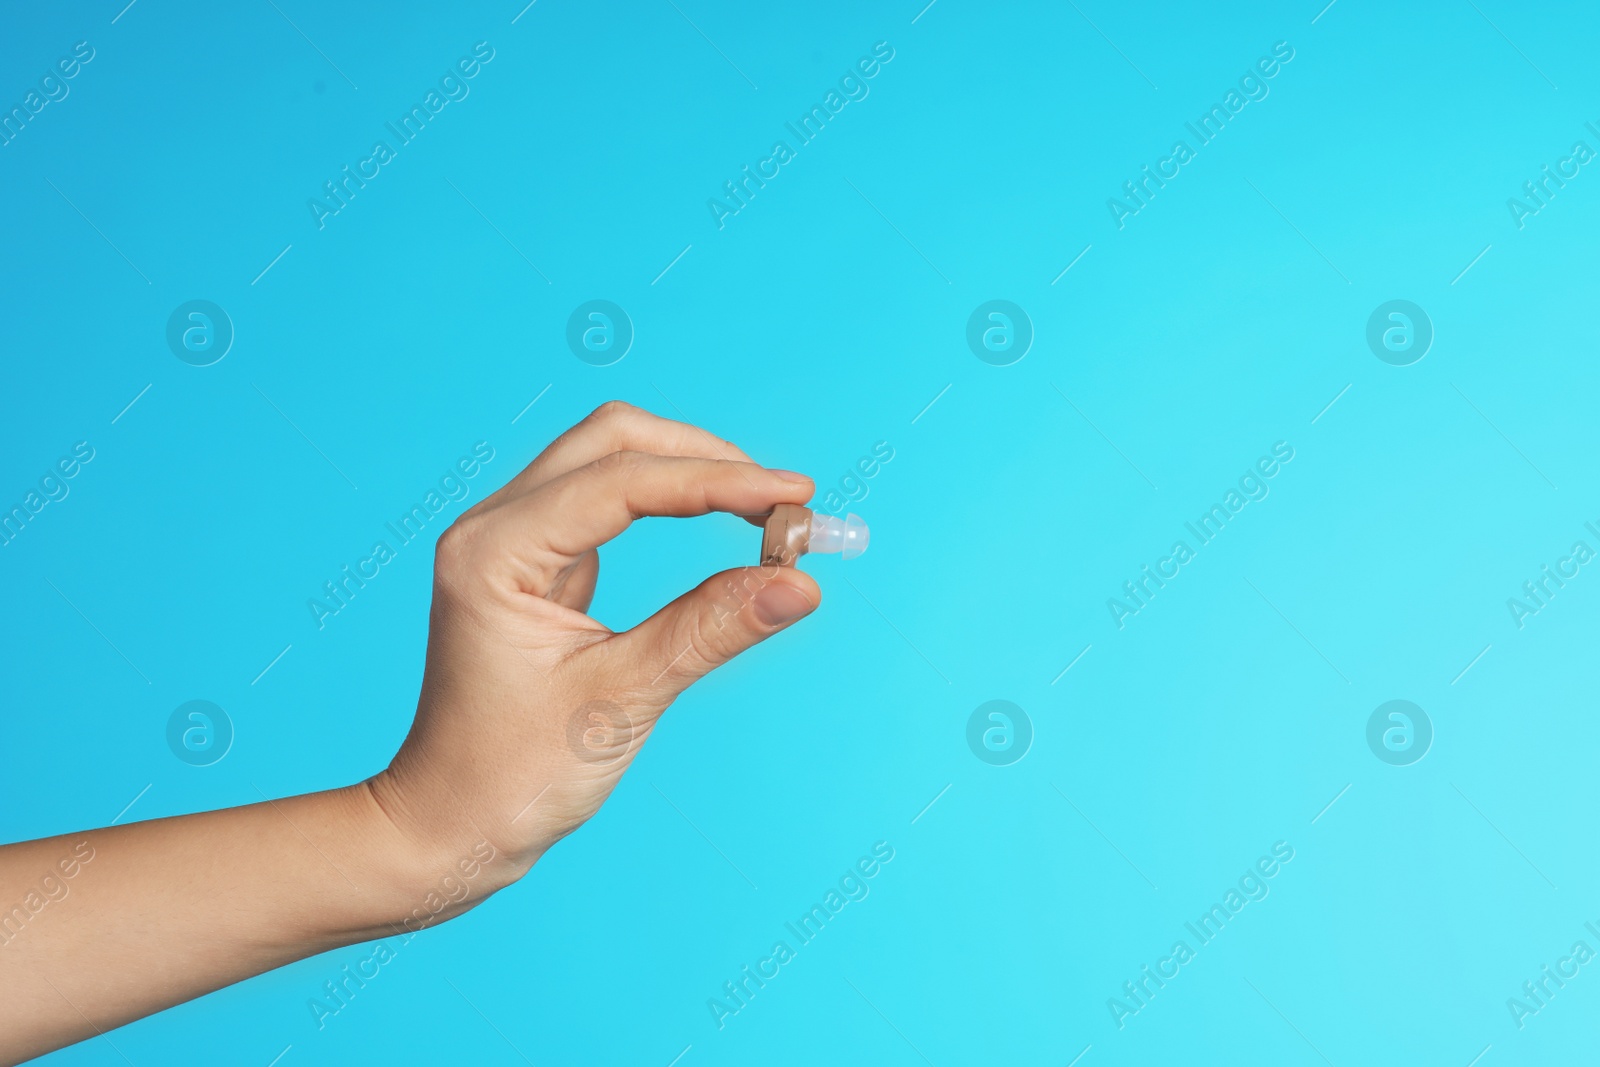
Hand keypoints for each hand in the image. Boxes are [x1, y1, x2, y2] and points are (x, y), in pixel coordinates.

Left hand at [367, 402, 819, 891]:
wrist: (446, 828)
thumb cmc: (511, 779)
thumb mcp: (619, 702)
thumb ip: (707, 630)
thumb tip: (800, 583)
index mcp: (495, 551)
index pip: (622, 481)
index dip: (718, 481)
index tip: (796, 497)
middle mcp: (494, 528)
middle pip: (612, 440)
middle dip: (704, 458)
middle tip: (785, 500)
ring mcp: (511, 541)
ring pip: (610, 461)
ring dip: (689, 472)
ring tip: (764, 510)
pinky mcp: (534, 565)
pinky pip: (607, 504)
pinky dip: (669, 502)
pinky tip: (717, 525)